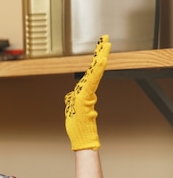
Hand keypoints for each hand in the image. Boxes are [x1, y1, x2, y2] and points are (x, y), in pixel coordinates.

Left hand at [64, 35, 110, 150]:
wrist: (82, 138)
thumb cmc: (78, 126)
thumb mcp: (72, 109)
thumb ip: (73, 99)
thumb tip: (71, 95)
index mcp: (83, 91)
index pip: (90, 72)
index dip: (95, 60)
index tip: (100, 47)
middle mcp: (86, 91)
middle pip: (94, 68)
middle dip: (100, 53)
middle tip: (106, 39)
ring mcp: (87, 94)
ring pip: (94, 73)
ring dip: (99, 58)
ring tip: (105, 45)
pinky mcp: (86, 98)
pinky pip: (91, 82)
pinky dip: (96, 71)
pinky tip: (101, 62)